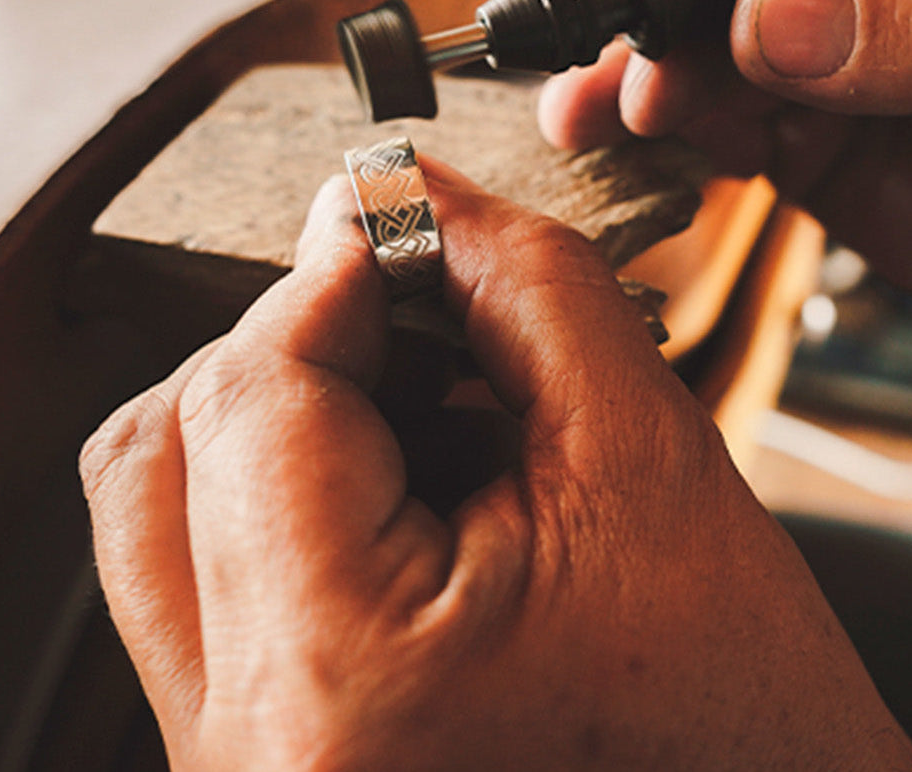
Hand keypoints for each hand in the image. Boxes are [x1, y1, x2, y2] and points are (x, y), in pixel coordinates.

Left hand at [80, 165, 911, 769]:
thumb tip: (409, 197)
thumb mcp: (648, 465)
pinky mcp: (263, 763)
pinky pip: (212, 590)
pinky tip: (417, 487)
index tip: (403, 218)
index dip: (332, 275)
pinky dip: (293, 502)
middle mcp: (252, 750)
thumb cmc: (745, 723)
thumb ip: (520, 290)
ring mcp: (241, 770)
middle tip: (420, 303)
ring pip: (166, 517)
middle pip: (169, 452)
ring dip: (287, 419)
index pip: (254, 394)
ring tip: (432, 407)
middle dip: (300, 344)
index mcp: (341, 674)